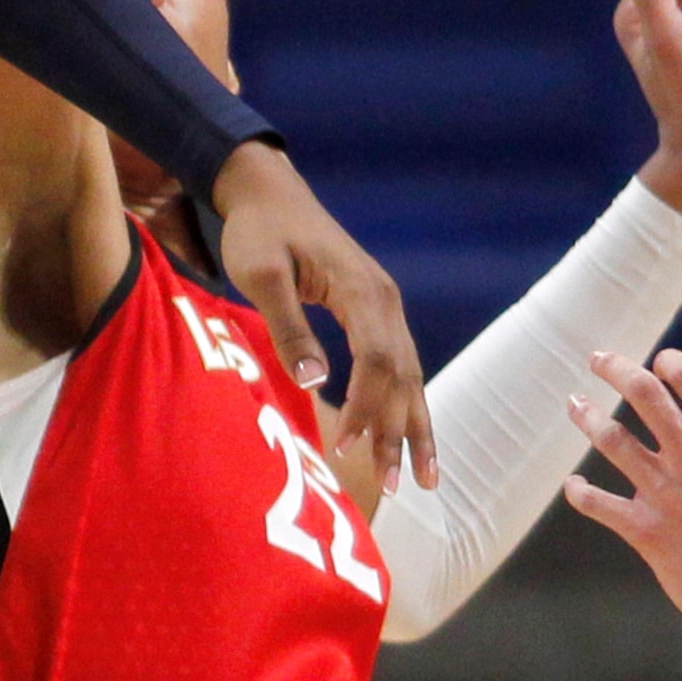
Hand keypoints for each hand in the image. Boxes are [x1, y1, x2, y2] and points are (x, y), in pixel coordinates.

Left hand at [210, 141, 433, 492]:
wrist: (269, 194)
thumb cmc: (258, 232)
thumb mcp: (261, 274)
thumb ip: (288, 325)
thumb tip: (315, 382)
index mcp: (362, 291)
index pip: (376, 361)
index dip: (367, 407)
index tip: (348, 446)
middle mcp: (385, 301)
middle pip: (403, 376)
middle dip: (400, 433)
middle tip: (395, 487)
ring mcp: (385, 307)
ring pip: (410, 375)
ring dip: (413, 427)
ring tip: (422, 480)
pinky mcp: (375, 312)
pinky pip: (399, 365)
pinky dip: (405, 404)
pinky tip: (408, 437)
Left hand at [565, 350, 681, 674]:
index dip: (671, 362)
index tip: (659, 361)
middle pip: (643, 395)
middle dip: (614, 367)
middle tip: (598, 358)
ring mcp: (667, 496)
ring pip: (610, 438)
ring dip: (586, 415)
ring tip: (574, 403)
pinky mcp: (645, 531)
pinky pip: (595, 501)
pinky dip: (578, 490)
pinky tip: (575, 485)